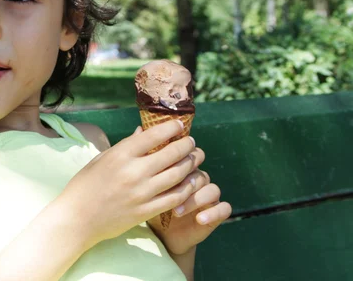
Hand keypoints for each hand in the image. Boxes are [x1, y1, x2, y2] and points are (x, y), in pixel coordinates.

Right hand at [57, 120, 199, 248]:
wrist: (77, 219)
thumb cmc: (84, 186)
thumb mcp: (101, 160)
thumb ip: (125, 146)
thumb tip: (143, 131)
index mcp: (120, 155)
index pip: (153, 136)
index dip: (170, 128)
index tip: (178, 124)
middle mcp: (133, 172)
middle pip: (171, 154)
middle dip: (186, 145)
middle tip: (191, 142)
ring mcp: (141, 193)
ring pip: (177, 175)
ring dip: (190, 164)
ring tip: (195, 158)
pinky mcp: (146, 212)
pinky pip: (174, 198)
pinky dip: (186, 188)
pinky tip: (189, 182)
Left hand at [145, 134, 231, 254]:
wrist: (160, 233)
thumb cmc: (148, 203)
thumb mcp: (144, 181)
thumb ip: (145, 158)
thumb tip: (139, 129)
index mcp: (181, 166)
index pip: (187, 153)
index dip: (180, 155)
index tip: (160, 164)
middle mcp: (196, 177)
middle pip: (200, 168)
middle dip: (188, 176)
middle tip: (172, 188)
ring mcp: (207, 195)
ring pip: (211, 187)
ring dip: (196, 197)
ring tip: (177, 210)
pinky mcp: (214, 213)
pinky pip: (223, 208)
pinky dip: (213, 212)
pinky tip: (199, 219)